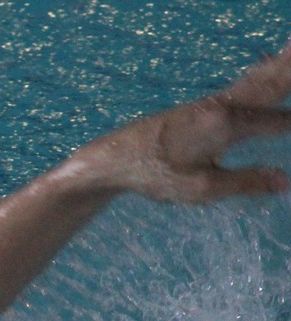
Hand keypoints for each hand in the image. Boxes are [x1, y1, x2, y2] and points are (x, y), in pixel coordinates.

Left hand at [73, 39, 290, 203]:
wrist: (114, 157)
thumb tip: (286, 182)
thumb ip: (245, 183)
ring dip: (280, 65)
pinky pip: (241, 83)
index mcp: (225, 125)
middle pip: (268, 84)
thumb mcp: (201, 188)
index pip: (275, 121)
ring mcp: (210, 103)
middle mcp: (221, 106)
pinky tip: (265, 68)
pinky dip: (261, 72)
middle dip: (290, 70)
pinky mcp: (200, 106)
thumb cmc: (155, 175)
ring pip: (255, 79)